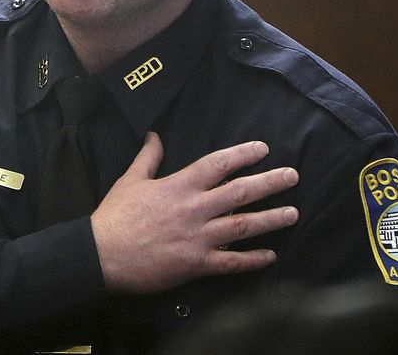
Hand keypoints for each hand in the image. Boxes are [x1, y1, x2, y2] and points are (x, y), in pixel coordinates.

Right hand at [91, 132, 298, 293]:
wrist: (103, 253)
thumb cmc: (116, 215)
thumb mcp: (131, 179)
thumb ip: (148, 156)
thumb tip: (155, 134)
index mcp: (179, 185)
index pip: (218, 164)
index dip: (242, 154)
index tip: (263, 148)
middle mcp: (195, 208)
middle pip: (240, 192)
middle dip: (269, 183)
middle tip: (293, 176)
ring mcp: (198, 237)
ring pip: (243, 226)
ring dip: (271, 219)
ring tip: (293, 213)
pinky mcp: (196, 264)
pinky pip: (231, 263)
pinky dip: (252, 260)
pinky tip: (271, 256)